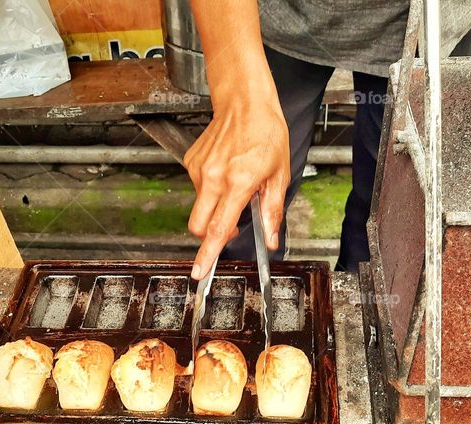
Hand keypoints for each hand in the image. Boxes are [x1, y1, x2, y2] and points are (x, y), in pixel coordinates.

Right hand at [184, 93, 288, 278]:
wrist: (244, 103)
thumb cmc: (266, 134)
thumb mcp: (279, 175)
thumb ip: (272, 211)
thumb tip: (271, 239)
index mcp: (237, 183)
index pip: (218, 228)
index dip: (208, 254)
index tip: (199, 271)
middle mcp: (213, 178)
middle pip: (199, 226)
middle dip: (208, 235)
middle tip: (227, 225)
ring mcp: (199, 170)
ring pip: (200, 206)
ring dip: (214, 206)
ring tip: (234, 184)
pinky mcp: (191, 162)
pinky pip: (198, 187)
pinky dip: (210, 188)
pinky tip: (225, 171)